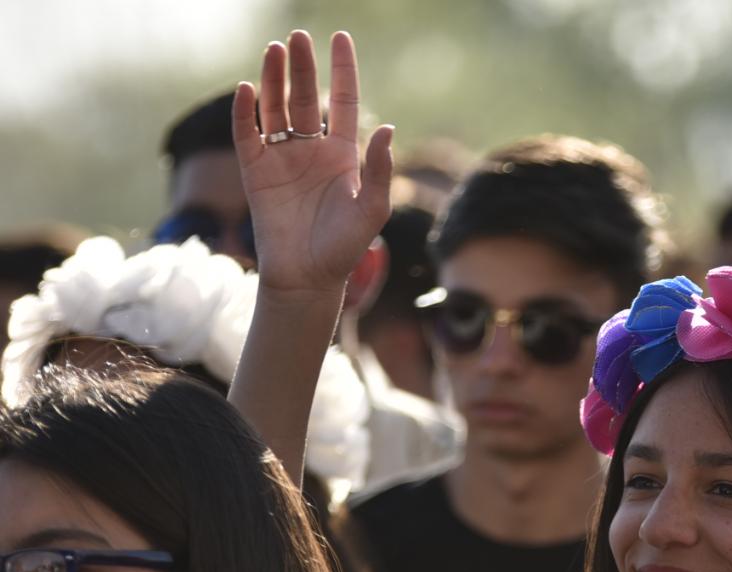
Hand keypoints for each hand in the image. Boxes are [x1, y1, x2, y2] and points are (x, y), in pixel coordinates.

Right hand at [233, 31, 392, 297]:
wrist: (309, 276)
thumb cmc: (345, 247)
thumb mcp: (371, 209)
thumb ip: (378, 169)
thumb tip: (387, 128)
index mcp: (342, 154)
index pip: (344, 101)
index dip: (342, 70)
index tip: (340, 38)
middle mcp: (311, 149)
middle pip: (306, 97)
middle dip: (302, 67)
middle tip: (297, 37)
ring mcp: (282, 159)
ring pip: (276, 108)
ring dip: (275, 79)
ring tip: (275, 51)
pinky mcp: (255, 172)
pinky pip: (248, 135)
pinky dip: (246, 112)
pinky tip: (248, 90)